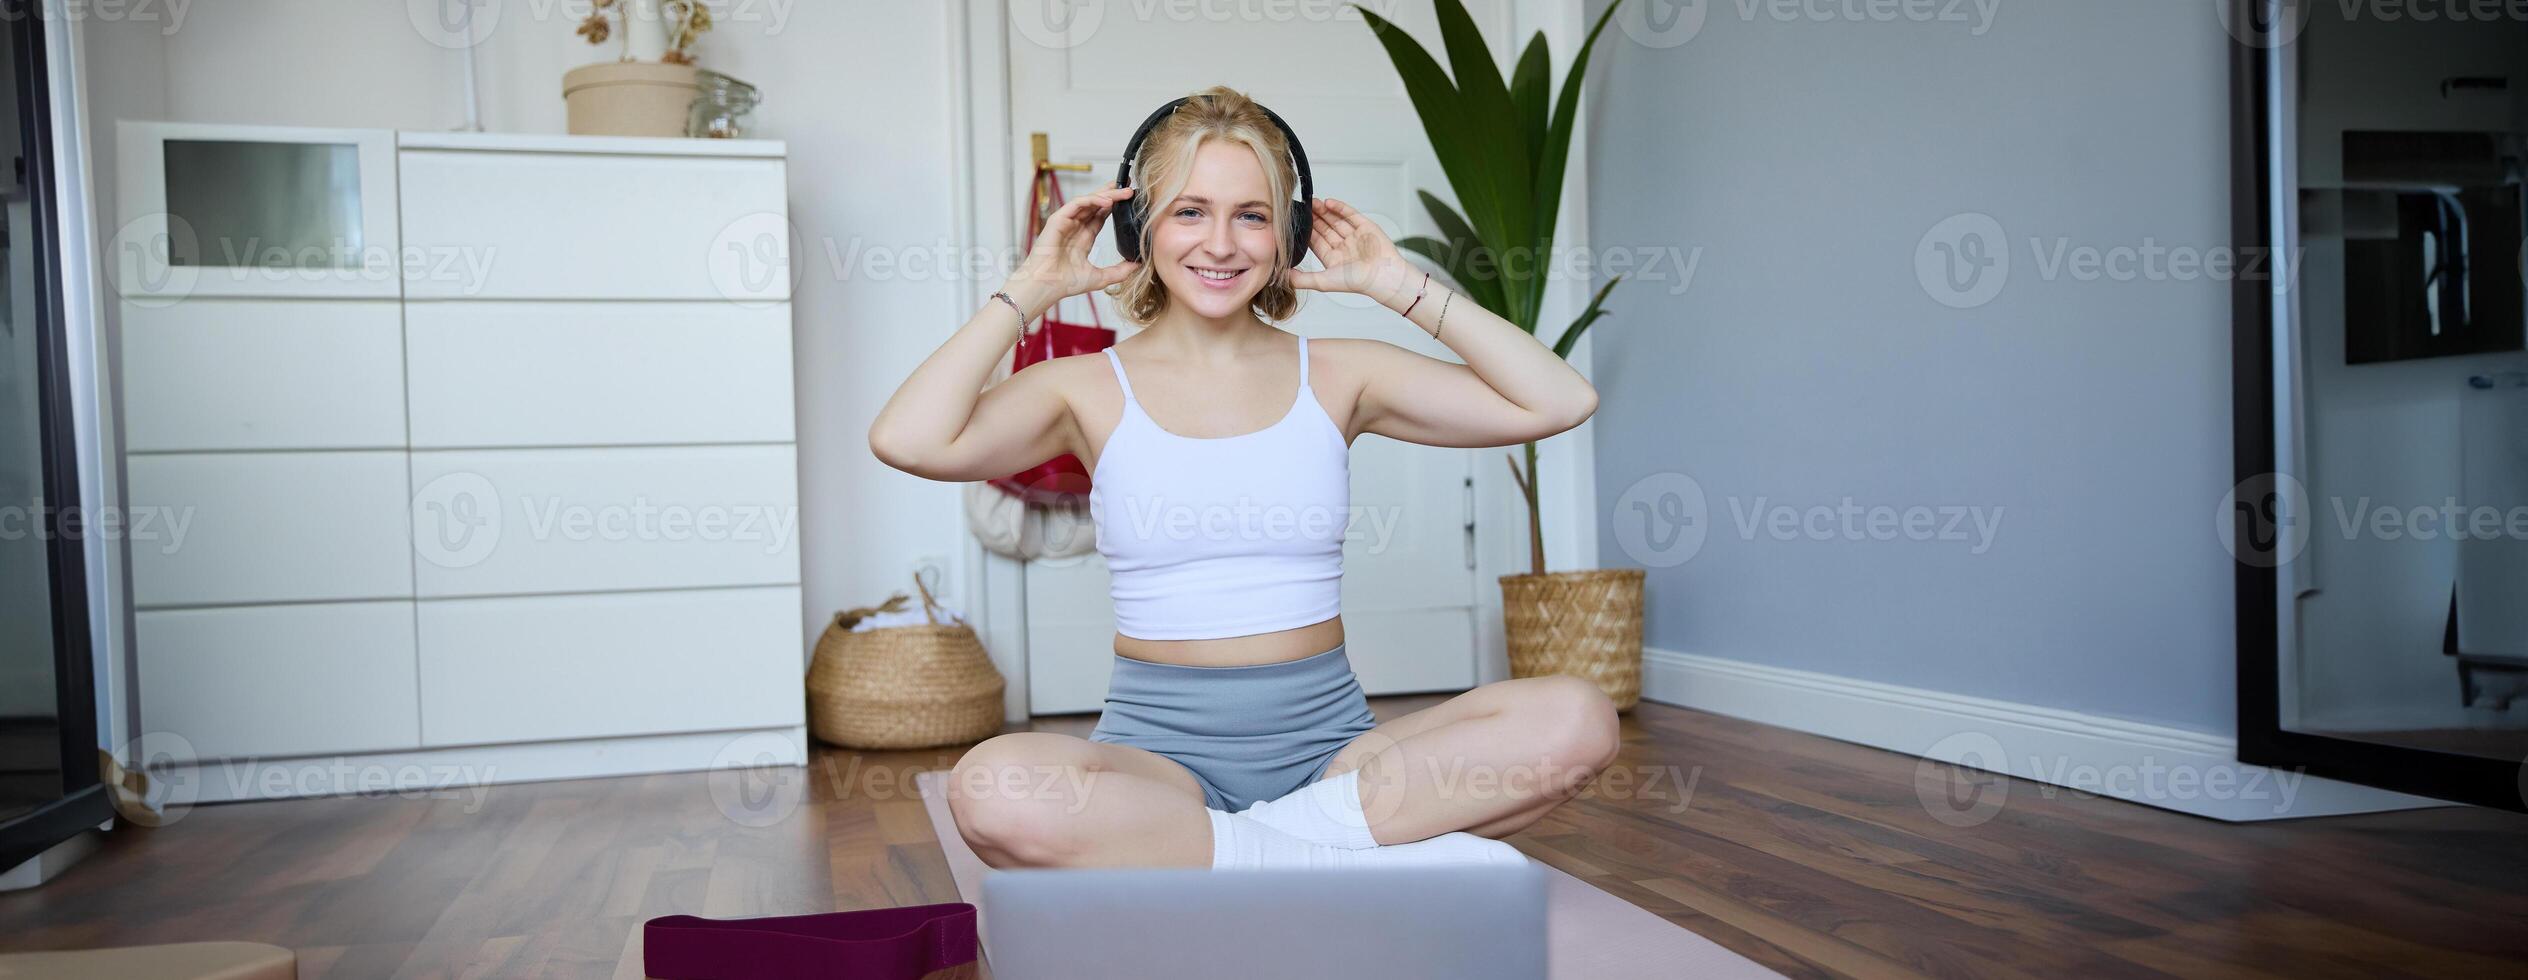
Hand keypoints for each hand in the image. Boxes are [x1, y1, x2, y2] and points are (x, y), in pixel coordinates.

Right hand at [1007, 181, 1141, 315]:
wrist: (1047, 286)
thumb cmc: (1065, 283)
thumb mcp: (1100, 277)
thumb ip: (1119, 271)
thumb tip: (1138, 266)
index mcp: (1083, 238)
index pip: (1101, 216)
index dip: (1115, 206)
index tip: (1131, 200)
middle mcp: (1075, 227)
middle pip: (1096, 204)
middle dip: (1113, 194)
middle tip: (1130, 186)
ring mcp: (1066, 222)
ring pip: (1089, 201)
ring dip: (1107, 194)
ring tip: (1124, 191)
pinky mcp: (1058, 220)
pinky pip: (1076, 204)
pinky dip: (1092, 200)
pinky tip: (1107, 200)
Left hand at [1288, 197, 1417, 301]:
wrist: (1383, 277)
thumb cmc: (1357, 282)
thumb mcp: (1323, 282)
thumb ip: (1302, 279)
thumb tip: (1282, 277)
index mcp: (1333, 259)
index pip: (1315, 241)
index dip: (1306, 231)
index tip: (1295, 221)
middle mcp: (1343, 247)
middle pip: (1325, 228)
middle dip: (1314, 218)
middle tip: (1302, 206)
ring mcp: (1355, 236)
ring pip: (1336, 220)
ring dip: (1324, 211)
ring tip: (1313, 202)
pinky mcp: (1366, 227)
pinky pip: (1351, 215)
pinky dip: (1340, 208)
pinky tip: (1328, 203)